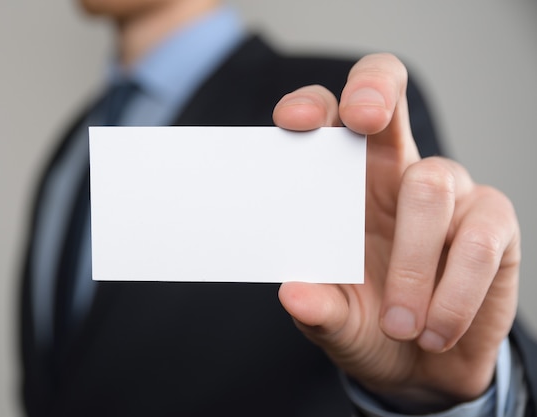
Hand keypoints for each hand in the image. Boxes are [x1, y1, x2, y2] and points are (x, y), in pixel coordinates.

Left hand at [273, 54, 520, 411]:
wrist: (420, 365)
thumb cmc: (367, 323)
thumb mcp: (334, 319)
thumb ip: (317, 306)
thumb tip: (294, 293)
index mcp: (343, 181)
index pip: (328, 120)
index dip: (311, 105)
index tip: (295, 124)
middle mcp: (394, 170)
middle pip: (388, 92)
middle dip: (374, 90)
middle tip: (363, 117)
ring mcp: (448, 189)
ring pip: (430, 185)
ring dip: (411, 266)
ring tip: (398, 325)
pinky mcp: (491, 222)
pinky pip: (477, 240)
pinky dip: (452, 294)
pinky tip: (434, 328)